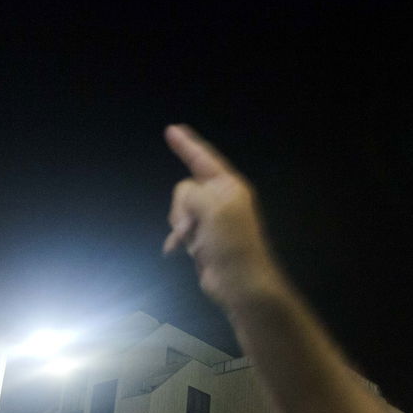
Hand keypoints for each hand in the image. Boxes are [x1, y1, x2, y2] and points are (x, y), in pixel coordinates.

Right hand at [164, 125, 282, 307]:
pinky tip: (176, 250)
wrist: (241, 283)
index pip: (204, 158)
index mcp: (229, 187)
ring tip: (193, 242)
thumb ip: (191, 194)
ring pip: (180, 210)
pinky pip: (181, 230)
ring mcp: (212, 220)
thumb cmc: (232, 244)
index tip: (172, 129)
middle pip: (185, 189)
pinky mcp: (204, 239)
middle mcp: (221, 199)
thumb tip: (185, 207)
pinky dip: (177, 239)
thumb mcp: (212, 209)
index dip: (187, 144)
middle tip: (191, 226)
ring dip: (181, 227)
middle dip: (181, 208)